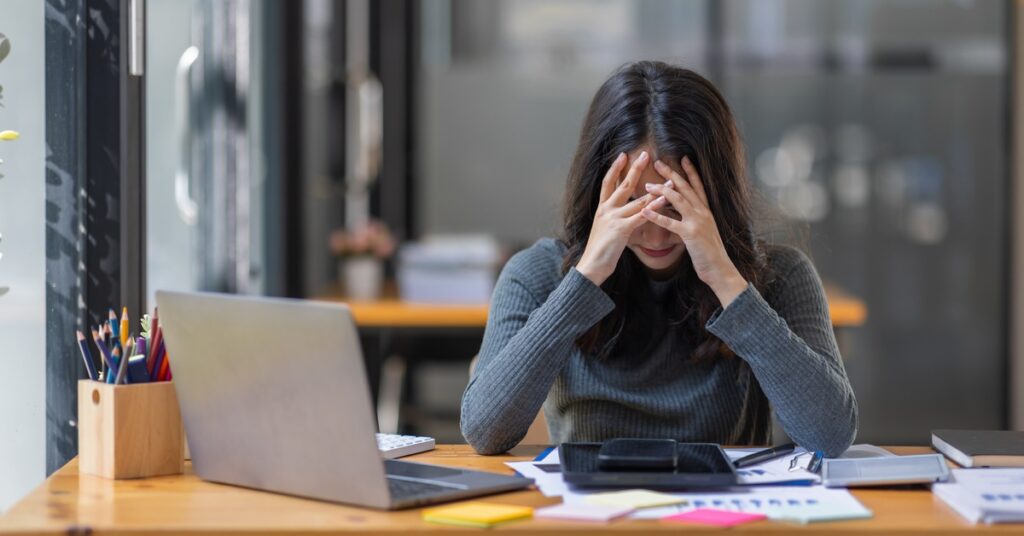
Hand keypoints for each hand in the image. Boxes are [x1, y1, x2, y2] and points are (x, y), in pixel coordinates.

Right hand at [576, 151, 653, 285]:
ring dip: (655, 190)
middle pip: (622, 184)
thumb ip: (613, 218)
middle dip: (634, 168)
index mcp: (601, 208)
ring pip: (636, 200)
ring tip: (668, 180)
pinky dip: (652, 208)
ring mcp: (613, 218)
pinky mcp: (621, 229)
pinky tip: (662, 202)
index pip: (607, 183)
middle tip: (645, 153)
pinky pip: (640, 216)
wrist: (591, 266)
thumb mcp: (605, 229)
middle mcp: (606, 210)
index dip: (615, 168)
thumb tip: (623, 212)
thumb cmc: (600, 251)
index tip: (623, 155)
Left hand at [641, 156, 747, 306]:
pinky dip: (657, 216)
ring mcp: (698, 222)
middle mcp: (703, 212)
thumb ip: (693, 220)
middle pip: (686, 188)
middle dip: (672, 174)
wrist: (720, 269)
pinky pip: (671, 223)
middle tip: (658, 162)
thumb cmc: (709, 253)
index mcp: (706, 211)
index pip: (698, 186)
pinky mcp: (691, 234)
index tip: (682, 158)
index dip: (690, 171)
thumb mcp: (702, 232)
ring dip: (662, 191)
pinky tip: (645, 211)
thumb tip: (679, 212)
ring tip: (647, 185)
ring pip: (678, 200)